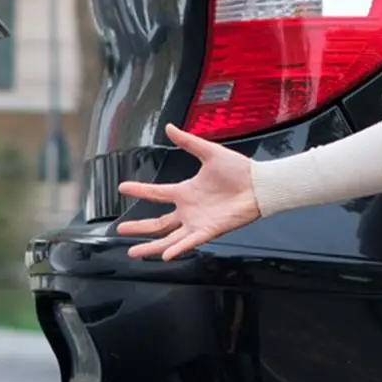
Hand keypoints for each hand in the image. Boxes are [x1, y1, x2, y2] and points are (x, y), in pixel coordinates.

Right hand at [115, 124, 260, 260]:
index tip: (122, 187)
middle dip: (139, 227)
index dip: (139, 190)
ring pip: (169, 238)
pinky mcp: (210, 230)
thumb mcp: (210, 152)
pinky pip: (190, 242)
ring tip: (133, 252)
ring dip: (151, 246)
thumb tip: (170, 127)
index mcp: (186, 192)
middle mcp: (188, 210)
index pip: (157, 193)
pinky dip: (178, 248)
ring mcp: (197, 222)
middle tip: (120, 229)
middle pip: (158, 223)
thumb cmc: (240, 170)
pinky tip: (165, 254)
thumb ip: (188, 141)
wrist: (261, 185)